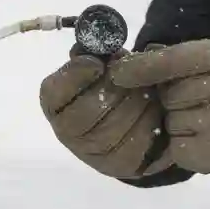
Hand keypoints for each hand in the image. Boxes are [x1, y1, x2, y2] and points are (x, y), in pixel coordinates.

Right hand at [39, 49, 172, 179]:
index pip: (54, 93)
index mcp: (56, 105)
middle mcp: (66, 133)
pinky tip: (155, 111)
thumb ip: (98, 53)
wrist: (140, 122)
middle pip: (87, 110)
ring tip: (147, 91)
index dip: (76, 76)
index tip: (98, 63)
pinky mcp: (119, 166)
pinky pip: (137, 143)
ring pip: (115, 126)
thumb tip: (97, 42)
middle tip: (132, 77)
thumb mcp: (106, 64)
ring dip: (137, 103)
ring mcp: (92, 154)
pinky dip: (150, 123)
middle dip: (115, 89)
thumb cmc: (118, 86)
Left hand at [108, 40, 209, 195]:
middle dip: (175, 97)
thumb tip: (131, 63)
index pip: (175, 60)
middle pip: (167, 94)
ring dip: (180, 121)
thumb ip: (183, 58)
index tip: (117, 73)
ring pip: (170, 121)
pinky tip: (207, 138)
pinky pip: (176, 145)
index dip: (143, 67)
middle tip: (204, 98)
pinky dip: (184, 143)